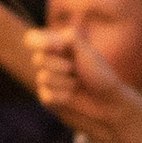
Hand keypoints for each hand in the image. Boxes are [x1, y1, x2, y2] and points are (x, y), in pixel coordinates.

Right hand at [29, 21, 135, 139]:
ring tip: (77, 85)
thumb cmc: (100, 74)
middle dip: (58, 65)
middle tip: (75, 69)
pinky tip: (72, 97)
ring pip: (42, 78)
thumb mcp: (85, 50)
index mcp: (57, 47)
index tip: (57, 48)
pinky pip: (46, 95)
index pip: (32, 39)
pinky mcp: (48, 99)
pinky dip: (62, 96)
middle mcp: (50, 62)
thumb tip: (36, 39)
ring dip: (64, 82)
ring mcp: (48, 81)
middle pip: (38, 59)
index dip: (38, 43)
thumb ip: (64, 38)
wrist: (109, 104)